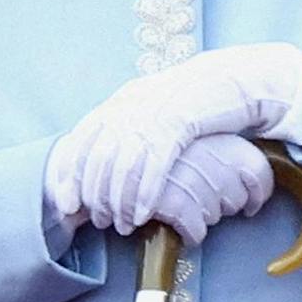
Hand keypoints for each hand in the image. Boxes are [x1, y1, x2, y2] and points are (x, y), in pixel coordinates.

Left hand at [46, 43, 301, 233]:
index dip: (70, 174)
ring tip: (122, 224)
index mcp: (122, 100)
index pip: (82, 139)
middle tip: (97, 220)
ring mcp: (154, 113)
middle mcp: (131, 105)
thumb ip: (130, 124)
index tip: (67, 203)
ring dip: (120, 201)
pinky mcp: (179, 123)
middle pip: (99, 157)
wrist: (234, 78)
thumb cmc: (195, 99)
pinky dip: (145, 193)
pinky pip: (154, 165)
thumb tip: (106, 160)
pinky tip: (144, 214)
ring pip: (123, 165)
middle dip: (94, 195)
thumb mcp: (155, 105)